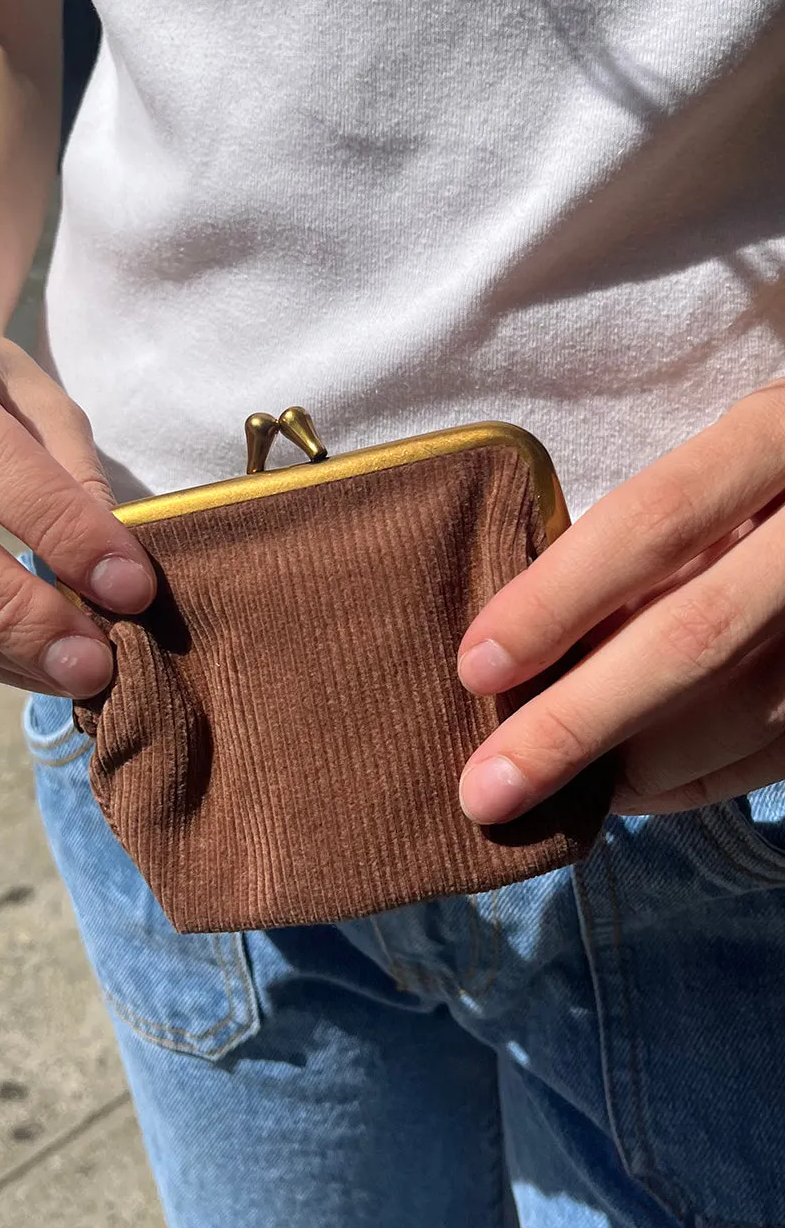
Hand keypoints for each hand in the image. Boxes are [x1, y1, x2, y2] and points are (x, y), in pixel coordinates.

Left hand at [456, 383, 784, 820]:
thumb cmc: (777, 471)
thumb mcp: (726, 456)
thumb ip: (655, 526)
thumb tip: (528, 633)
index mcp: (777, 438)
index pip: (653, 520)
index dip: (557, 598)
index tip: (474, 666)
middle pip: (692, 637)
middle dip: (575, 722)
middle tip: (485, 788)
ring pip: (744, 713)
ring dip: (630, 767)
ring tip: (542, 789)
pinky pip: (774, 753)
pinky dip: (691, 780)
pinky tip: (622, 786)